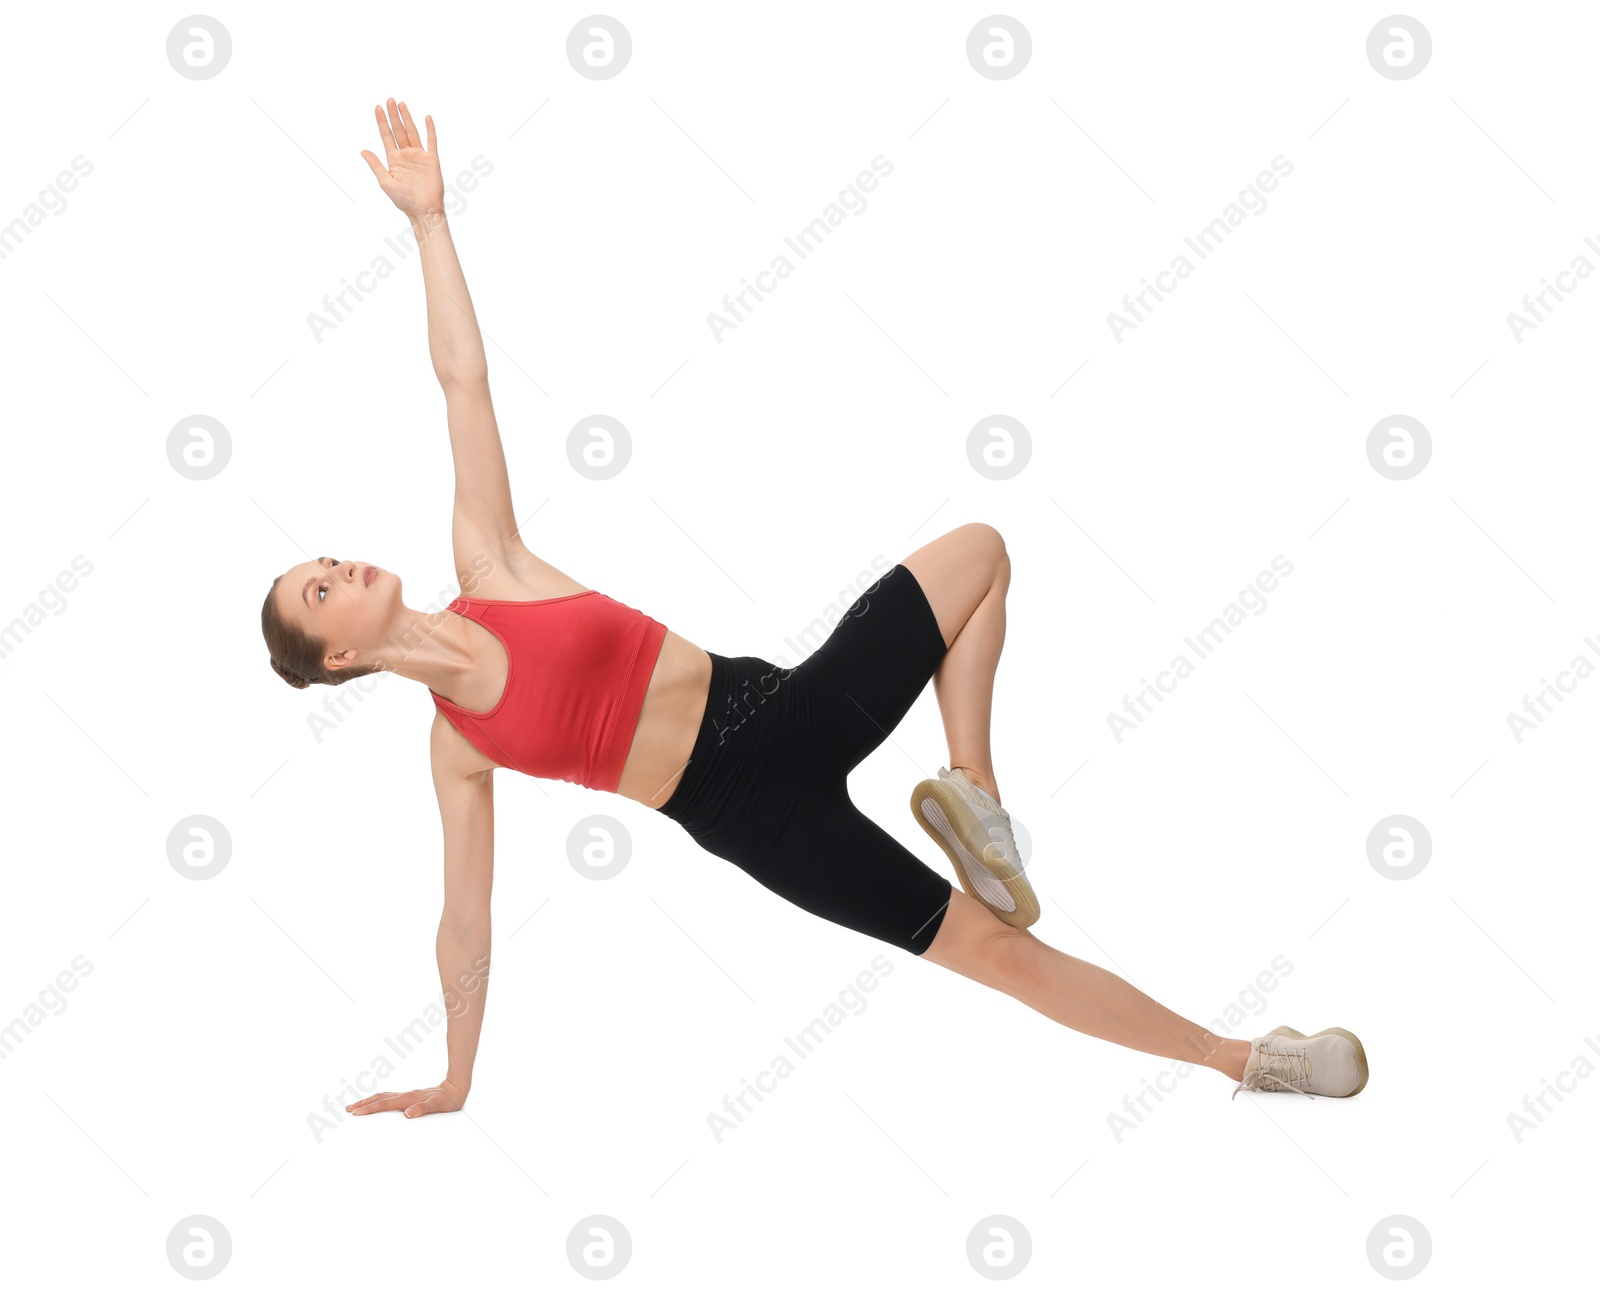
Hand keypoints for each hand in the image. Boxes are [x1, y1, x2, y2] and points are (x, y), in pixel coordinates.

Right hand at [346, 1077, 467, 1119]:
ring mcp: (407, 1095)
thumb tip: (407, 1114)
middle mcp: (406, 1095)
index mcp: (408, 1099)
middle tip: (348, 1109)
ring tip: (357, 1105)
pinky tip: (378, 1102)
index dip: (369, 1108)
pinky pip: (390, 1097)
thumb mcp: (437, 1106)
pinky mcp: (410, 1096)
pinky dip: (379, 1099)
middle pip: (380, 1098)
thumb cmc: (447, 1100)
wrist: (456, 1088)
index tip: (355, 1113)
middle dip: (363, 1104)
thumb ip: (422, 1109)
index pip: (384, 1104)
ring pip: (383, 1096)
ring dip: (369, 1100)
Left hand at [360, 97, 444, 219]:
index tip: (378, 108)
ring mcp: (419, 156)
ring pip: (412, 132)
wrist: (423, 210)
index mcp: (394, 159)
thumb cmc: (404, 200)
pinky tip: (427, 118)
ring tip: (401, 104)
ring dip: (407, 118)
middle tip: (389, 100)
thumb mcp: (386, 182)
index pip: (386, 136)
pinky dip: (430, 130)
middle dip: (393, 115)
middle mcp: (406, 155)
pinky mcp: (432, 160)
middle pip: (398, 130)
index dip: (382, 122)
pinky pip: (431, 141)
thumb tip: (363, 151)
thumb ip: (375, 165)